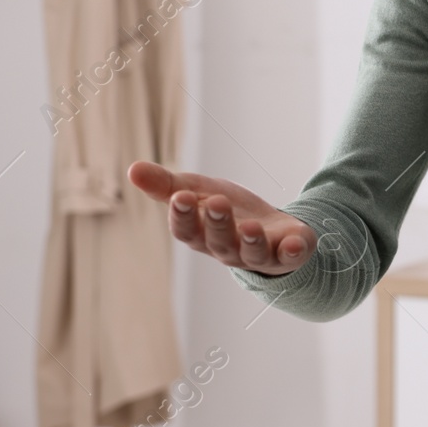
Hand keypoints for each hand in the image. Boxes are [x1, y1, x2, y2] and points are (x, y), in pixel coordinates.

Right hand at [127, 160, 316, 276]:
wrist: (270, 228)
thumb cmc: (227, 211)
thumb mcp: (197, 191)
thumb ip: (166, 185)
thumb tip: (132, 169)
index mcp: (202, 235)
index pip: (187, 231)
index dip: (182, 216)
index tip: (180, 196)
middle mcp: (228, 249)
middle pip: (219, 242)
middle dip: (217, 223)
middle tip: (216, 202)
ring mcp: (259, 255)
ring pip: (252, 253)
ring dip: (251, 240)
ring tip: (249, 225)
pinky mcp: (288, 254)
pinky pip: (291, 257)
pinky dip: (293, 252)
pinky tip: (296, 244)